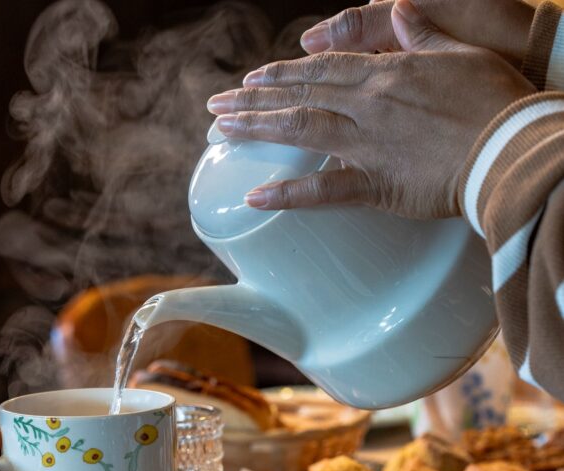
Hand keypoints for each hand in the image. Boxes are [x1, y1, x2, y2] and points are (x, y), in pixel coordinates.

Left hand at [207, 0, 533, 218]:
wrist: (510, 148)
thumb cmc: (493, 101)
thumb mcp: (460, 53)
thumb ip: (422, 34)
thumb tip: (399, 11)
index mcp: (385, 72)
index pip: (322, 68)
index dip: (284, 72)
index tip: (253, 78)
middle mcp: (368, 103)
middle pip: (299, 96)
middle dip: (253, 100)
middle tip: (216, 107)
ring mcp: (367, 143)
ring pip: (299, 131)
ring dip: (255, 130)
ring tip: (219, 132)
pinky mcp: (376, 184)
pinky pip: (322, 191)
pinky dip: (286, 194)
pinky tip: (253, 196)